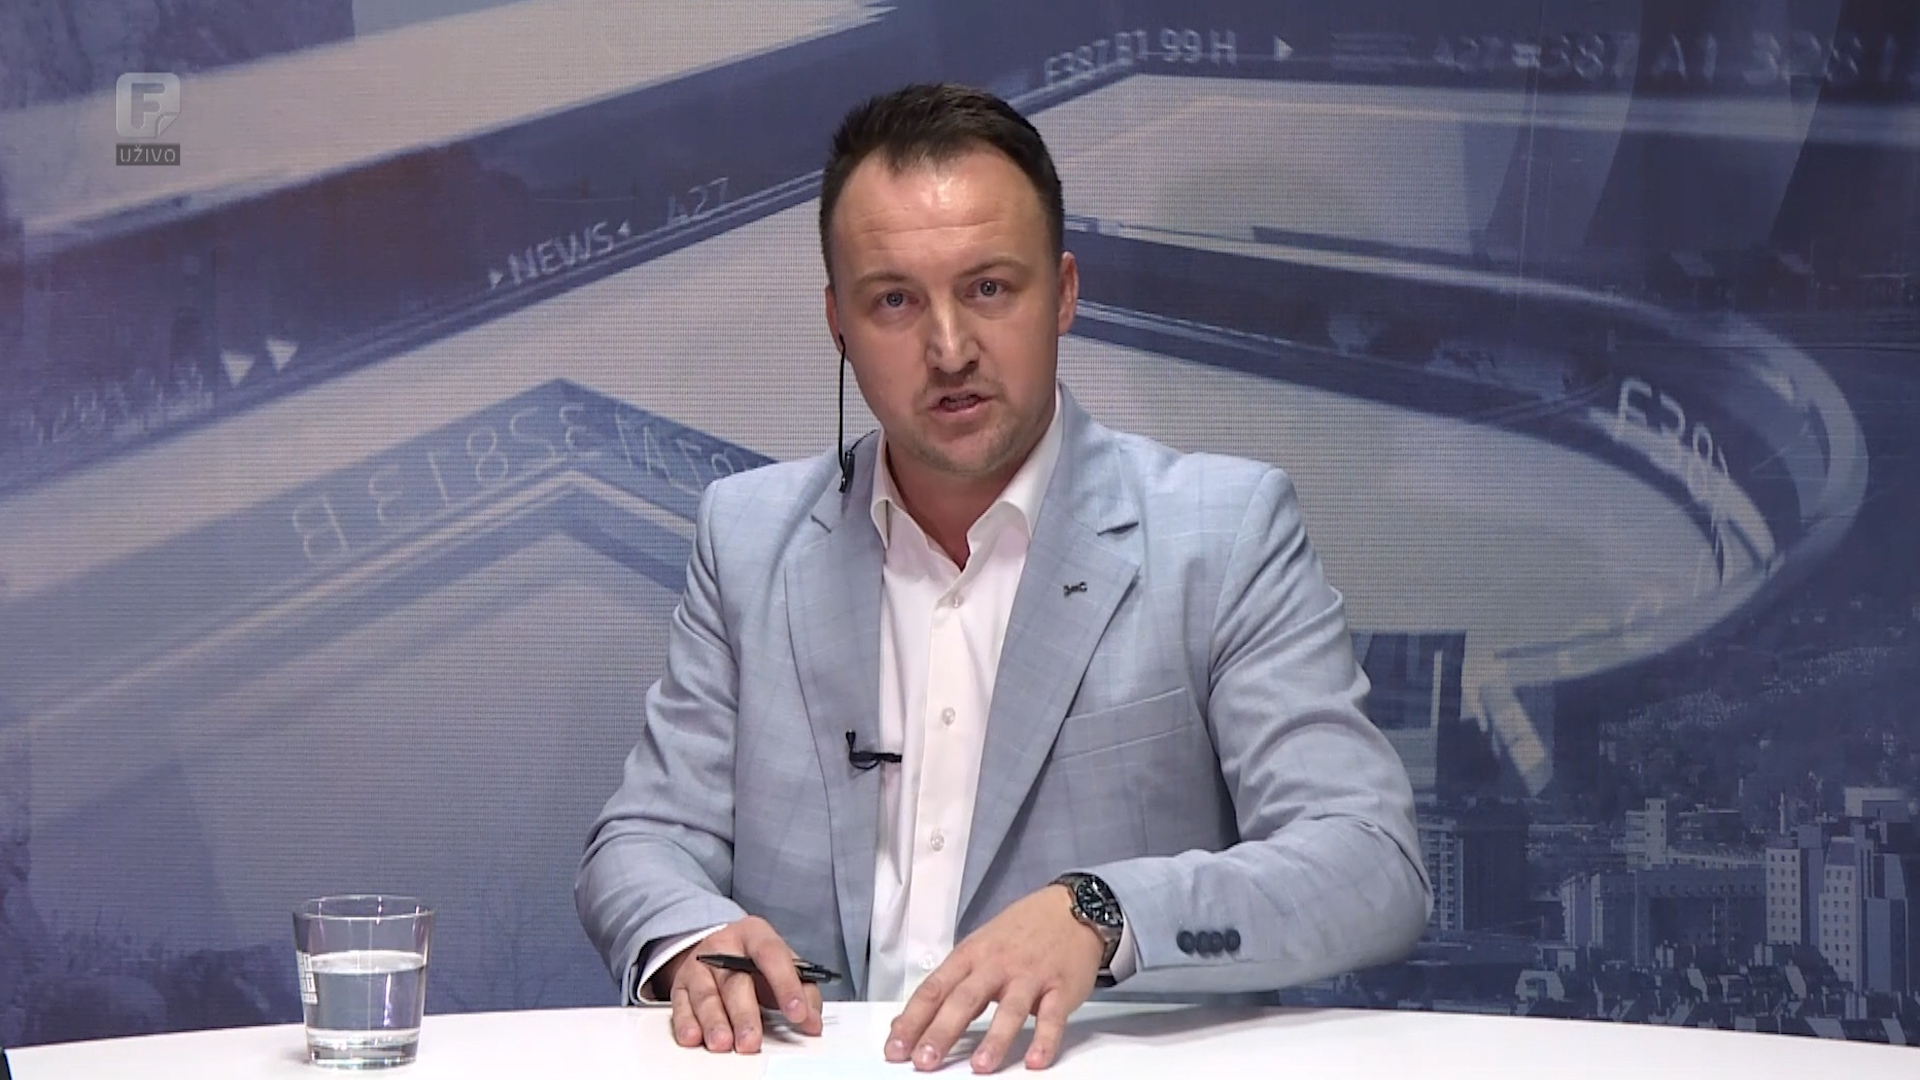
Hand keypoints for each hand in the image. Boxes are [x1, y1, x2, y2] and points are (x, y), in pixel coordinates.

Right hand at [659, 916, 822, 1052]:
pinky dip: (686, 1023)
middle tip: (751, 1041)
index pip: (771, 955)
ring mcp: (698, 965)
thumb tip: (812, 1022)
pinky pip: (681, 1006)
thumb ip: (804, 991)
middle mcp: (723, 946)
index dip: (785, 984)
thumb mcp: (783, 966)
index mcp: (754, 934)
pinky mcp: (680, 986)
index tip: (797, 1013)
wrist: (718, 950)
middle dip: (744, 1014)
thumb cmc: (755, 962)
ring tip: (723, 1043)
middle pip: (735, 981)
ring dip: (714, 1022)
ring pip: (705, 995)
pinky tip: (694, 1037)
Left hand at [885, 883, 1104, 1072]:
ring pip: (1010, 1010)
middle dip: (942, 1032)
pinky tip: (1036, 1060)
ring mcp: (1030, 976)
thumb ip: (947, 985)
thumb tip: (906, 1020)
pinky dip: (1045, 1039)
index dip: (912, 1020)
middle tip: (924, 1060)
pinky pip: (1053, 1017)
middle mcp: (997, 964)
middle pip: (964, 1000)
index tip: (895, 1047)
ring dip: (994, 1039)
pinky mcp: (1061, 987)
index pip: (934, 989)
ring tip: (980, 1067)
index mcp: (971, 955)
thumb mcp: (977, 948)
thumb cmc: (1020, 932)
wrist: (1071, 908)